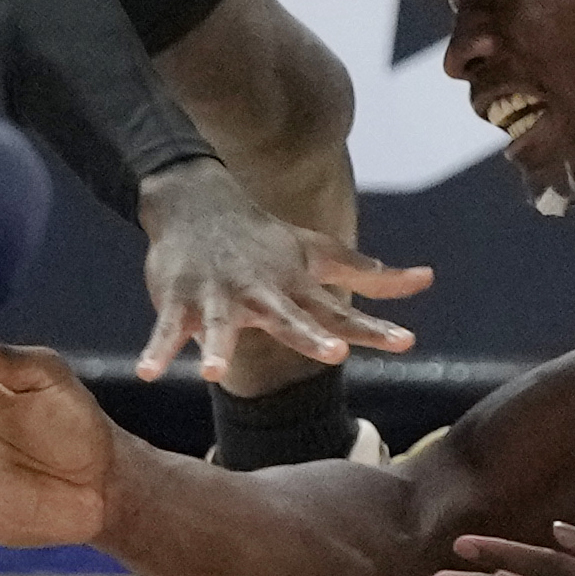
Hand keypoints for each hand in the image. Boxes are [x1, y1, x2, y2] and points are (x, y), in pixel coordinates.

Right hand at [135, 160, 433, 379]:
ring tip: (211, 372)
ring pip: (221, 325)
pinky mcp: (180, 297)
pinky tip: (148, 373)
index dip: (374, 328)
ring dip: (217, 346)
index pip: (341, 314)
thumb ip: (370, 273)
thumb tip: (426, 278)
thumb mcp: (318, 254)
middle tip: (335, 354)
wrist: (198, 202)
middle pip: (289, 319)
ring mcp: (220, 294)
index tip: (407, 342)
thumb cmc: (265, 239)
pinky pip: (167, 329)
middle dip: (311, 336)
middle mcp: (263, 293)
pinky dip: (157, 349)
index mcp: (297, 287)